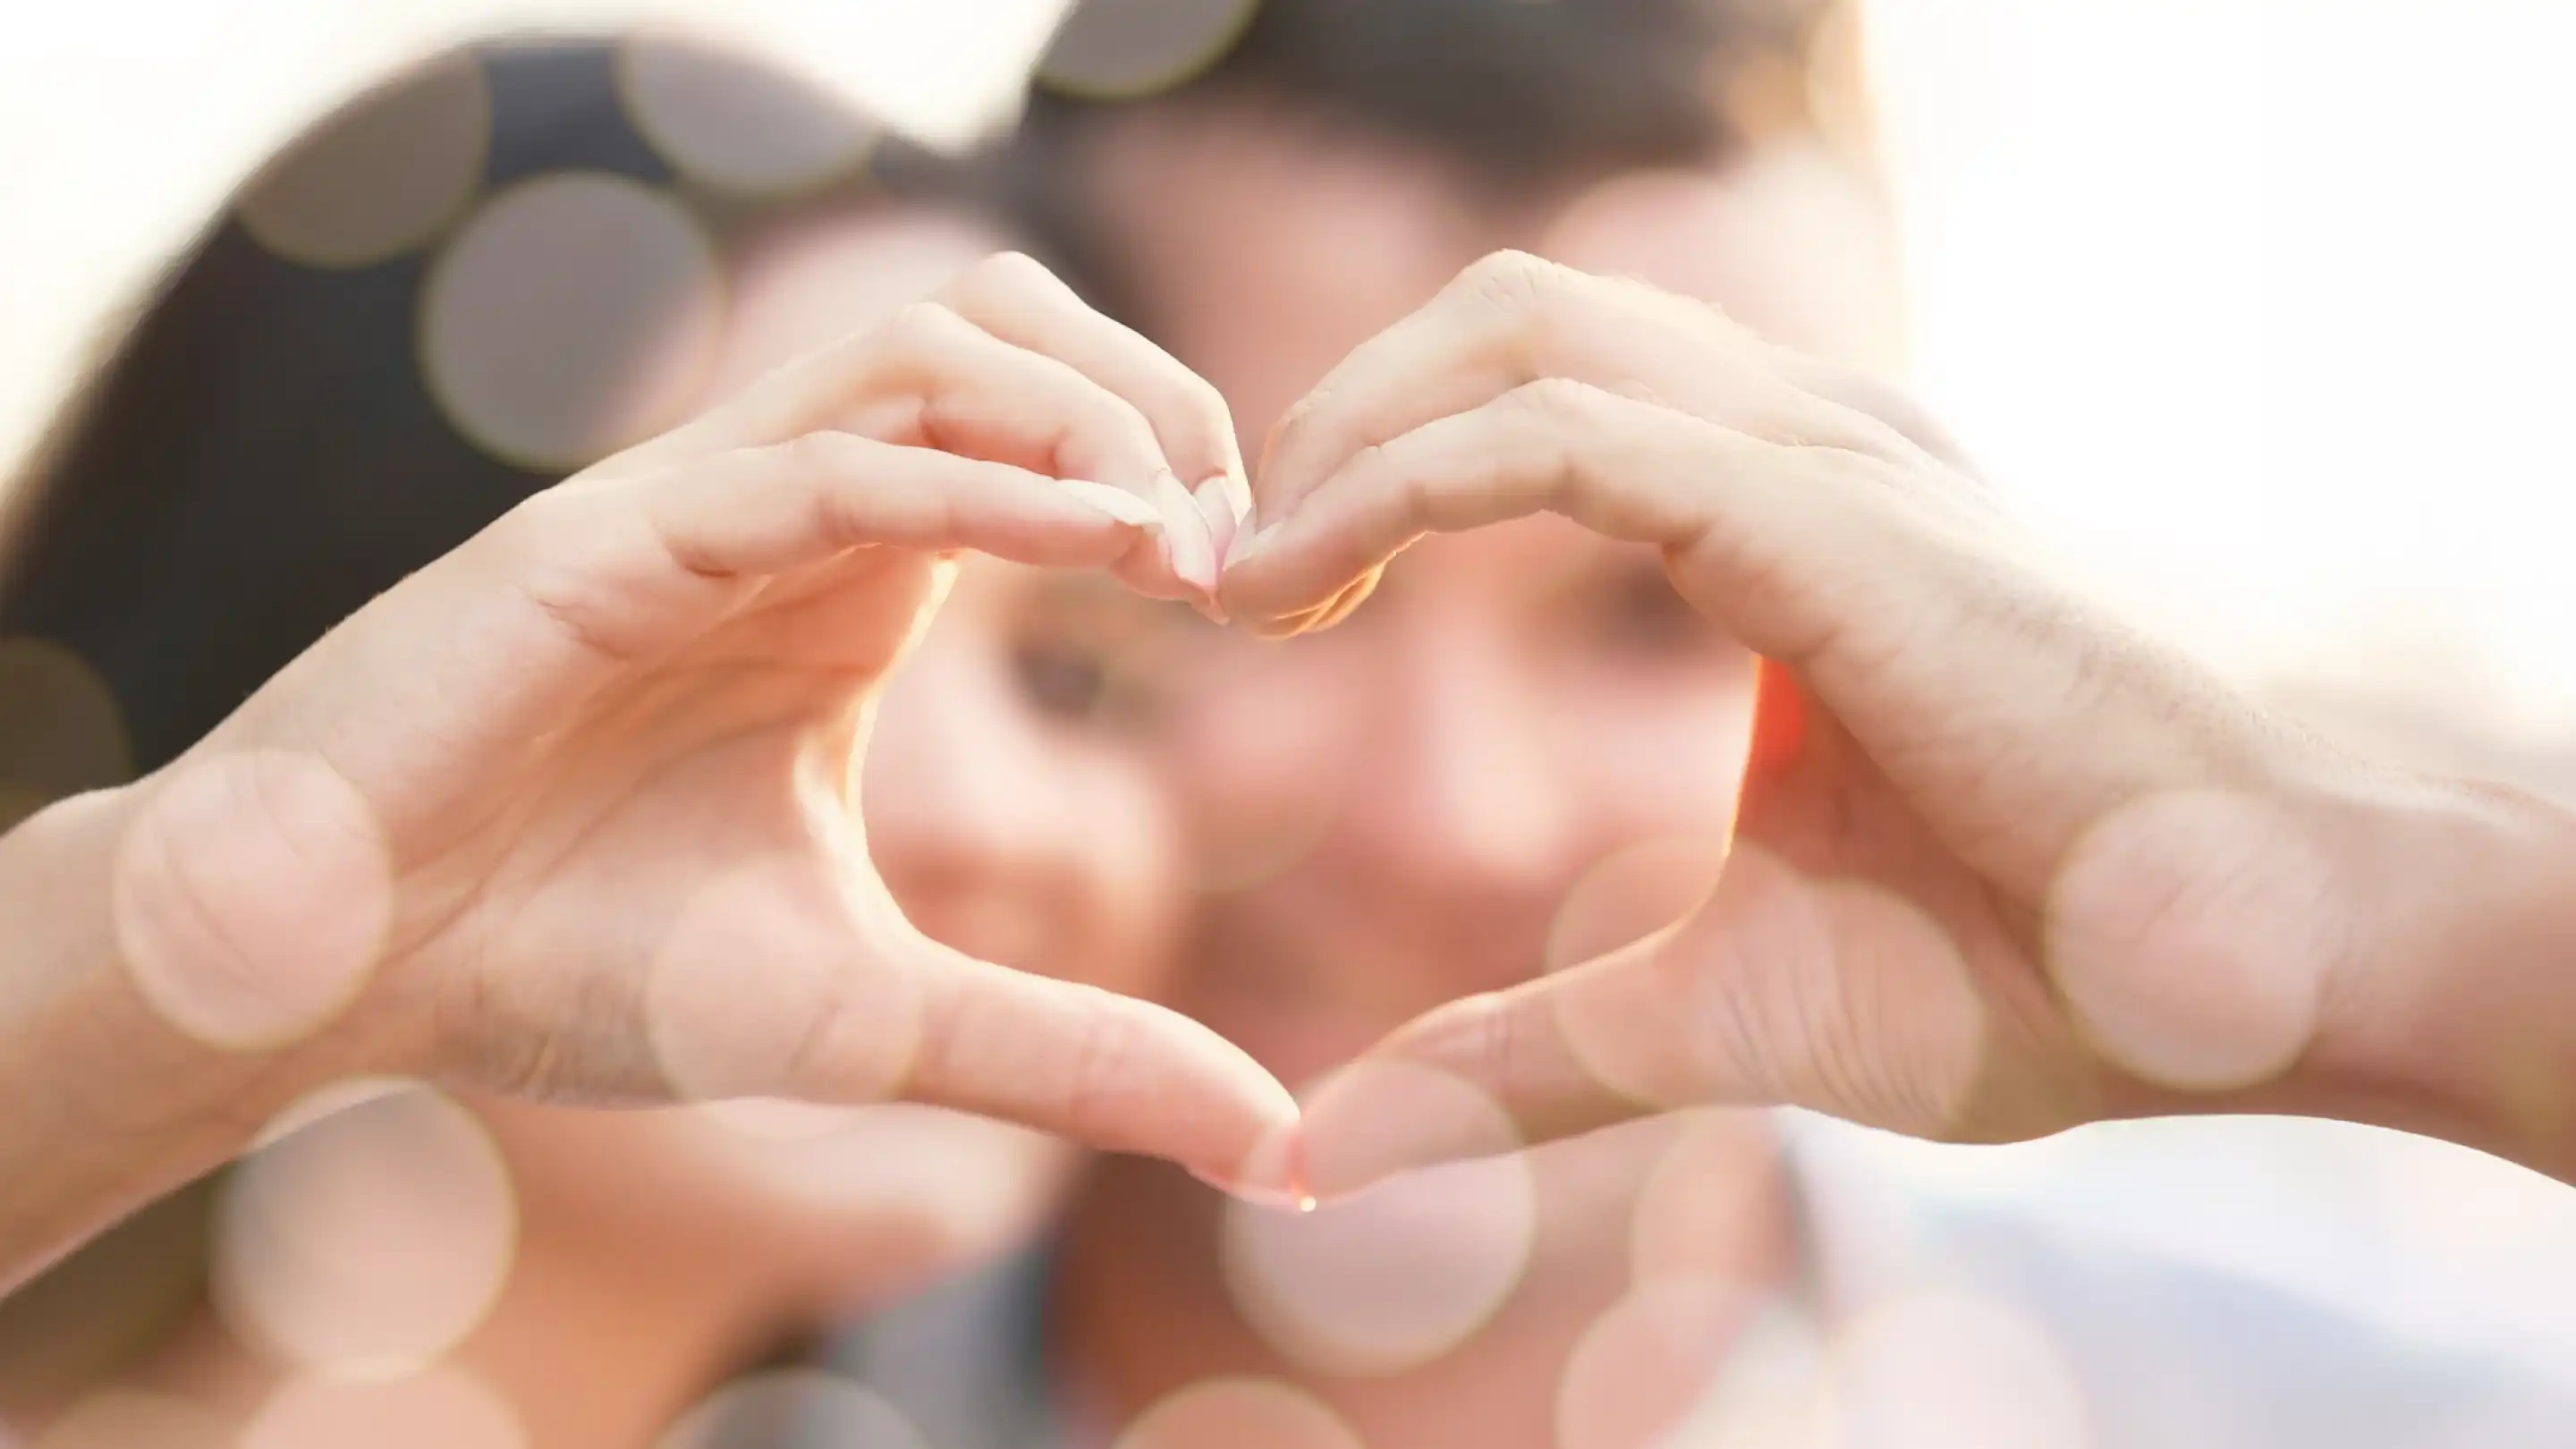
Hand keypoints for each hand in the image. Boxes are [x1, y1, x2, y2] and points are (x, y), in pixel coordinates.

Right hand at [110, 253, 1286, 1179]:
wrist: (331, 974)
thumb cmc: (575, 969)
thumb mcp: (878, 1020)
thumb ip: (1073, 1054)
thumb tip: (1275, 1145)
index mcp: (851, 585)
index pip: (1048, 439)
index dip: (1178, 481)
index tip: (1274, 596)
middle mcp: (786, 514)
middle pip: (1009, 336)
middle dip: (1159, 402)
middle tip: (1248, 544)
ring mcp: (696, 505)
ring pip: (924, 351)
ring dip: (1085, 414)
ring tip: (1188, 538)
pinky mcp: (612, 538)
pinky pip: (824, 462)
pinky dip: (975, 483)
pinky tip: (1103, 541)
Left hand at [1225, 252, 2547, 1194]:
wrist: (2257, 953)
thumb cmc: (2047, 963)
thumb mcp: (1722, 1006)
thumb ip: (1526, 1053)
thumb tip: (1328, 1147)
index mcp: (1789, 515)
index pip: (1528, 400)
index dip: (1365, 471)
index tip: (1254, 603)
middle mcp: (1803, 440)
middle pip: (1498, 321)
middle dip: (1329, 421)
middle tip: (1217, 574)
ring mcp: (1822, 451)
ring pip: (1513, 335)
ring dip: (1339, 435)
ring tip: (1236, 581)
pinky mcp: (1824, 509)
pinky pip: (1552, 438)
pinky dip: (1394, 486)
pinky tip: (1296, 589)